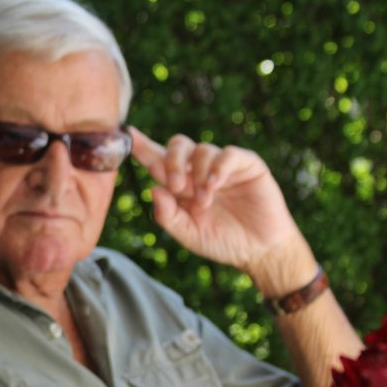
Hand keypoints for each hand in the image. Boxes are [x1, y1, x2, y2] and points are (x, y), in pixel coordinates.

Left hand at [130, 127, 308, 278]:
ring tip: (205, 201)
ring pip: (201, 150)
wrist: (259, 250)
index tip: (128, 135)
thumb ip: (168, 215)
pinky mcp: (246, 165)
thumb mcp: (188, 234)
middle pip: (178, 146)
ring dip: (198, 175)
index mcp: (181, 187)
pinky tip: (214, 185)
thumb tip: (152, 188)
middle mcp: (199, 171)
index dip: (143, 148)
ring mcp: (222, 166)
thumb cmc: (221, 242)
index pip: (158, 161)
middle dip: (172, 161)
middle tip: (176, 185)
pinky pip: (228, 154)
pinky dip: (217, 167)